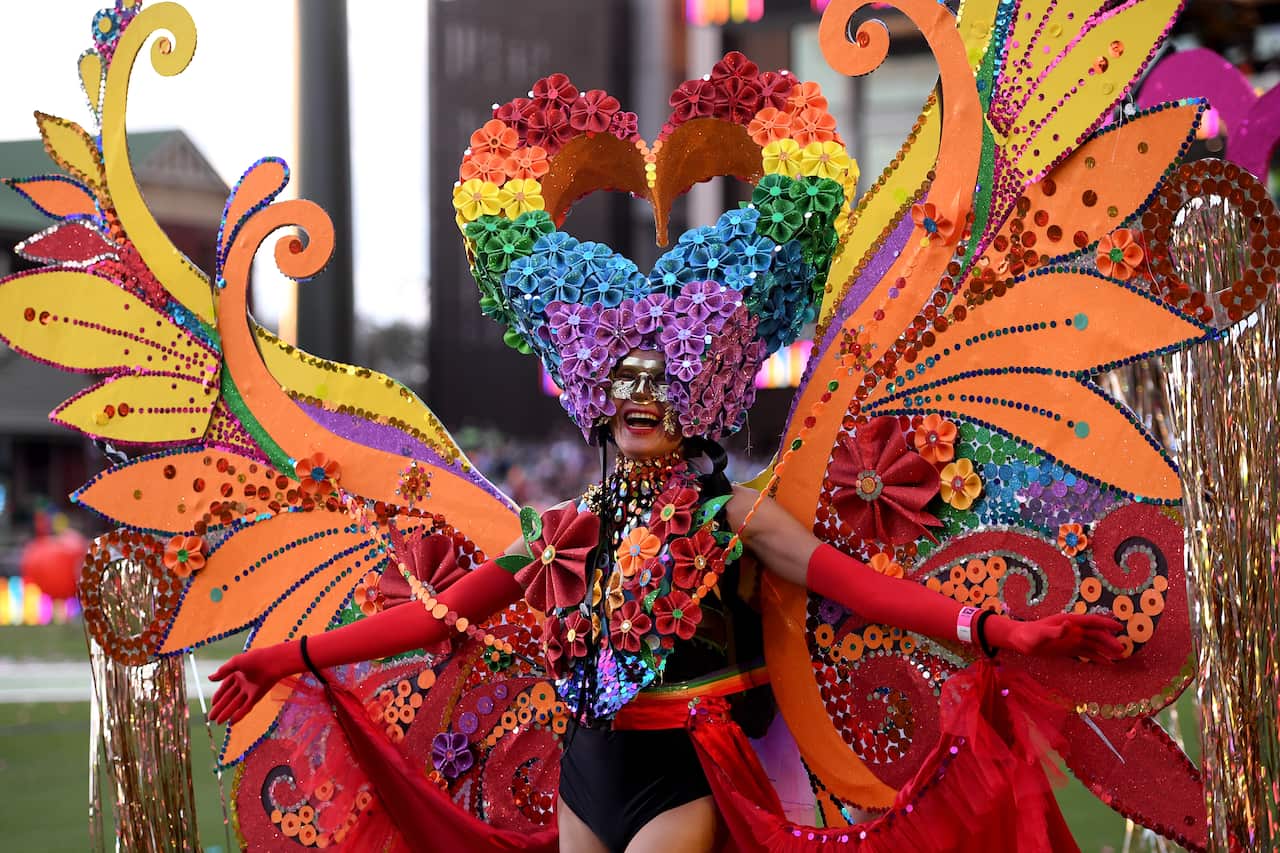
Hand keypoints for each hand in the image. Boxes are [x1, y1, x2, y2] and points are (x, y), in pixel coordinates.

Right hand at [208, 643, 301, 723]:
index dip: (218, 695)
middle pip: (228, 698)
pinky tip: (231, 722)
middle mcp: (243, 683)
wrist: (273, 662)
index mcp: (238, 674)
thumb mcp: (236, 662)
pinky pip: (246, 707)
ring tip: (217, 723)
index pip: (225, 687)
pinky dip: (239, 715)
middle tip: (210, 718)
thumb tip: (209, 678)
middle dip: (219, 708)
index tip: (212, 704)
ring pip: (235, 704)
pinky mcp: (257, 696)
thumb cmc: (255, 659)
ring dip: (226, 713)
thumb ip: (223, 671)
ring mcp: (250, 691)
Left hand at [1006, 613, 1125, 661]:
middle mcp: (1072, 629)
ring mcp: (1071, 639)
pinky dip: (1097, 657)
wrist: (1020, 641)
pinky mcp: (1068, 649)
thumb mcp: (1040, 634)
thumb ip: (1054, 631)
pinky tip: (1108, 664)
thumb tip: (1068, 625)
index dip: (1105, 623)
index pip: (1091, 621)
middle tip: (1121, 650)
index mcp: (1068, 621)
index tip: (1119, 627)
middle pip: (1095, 634)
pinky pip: (1086, 653)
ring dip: (1106, 649)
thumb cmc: (1028, 635)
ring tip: (1120, 657)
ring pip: (1093, 644)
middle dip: (1109, 641)